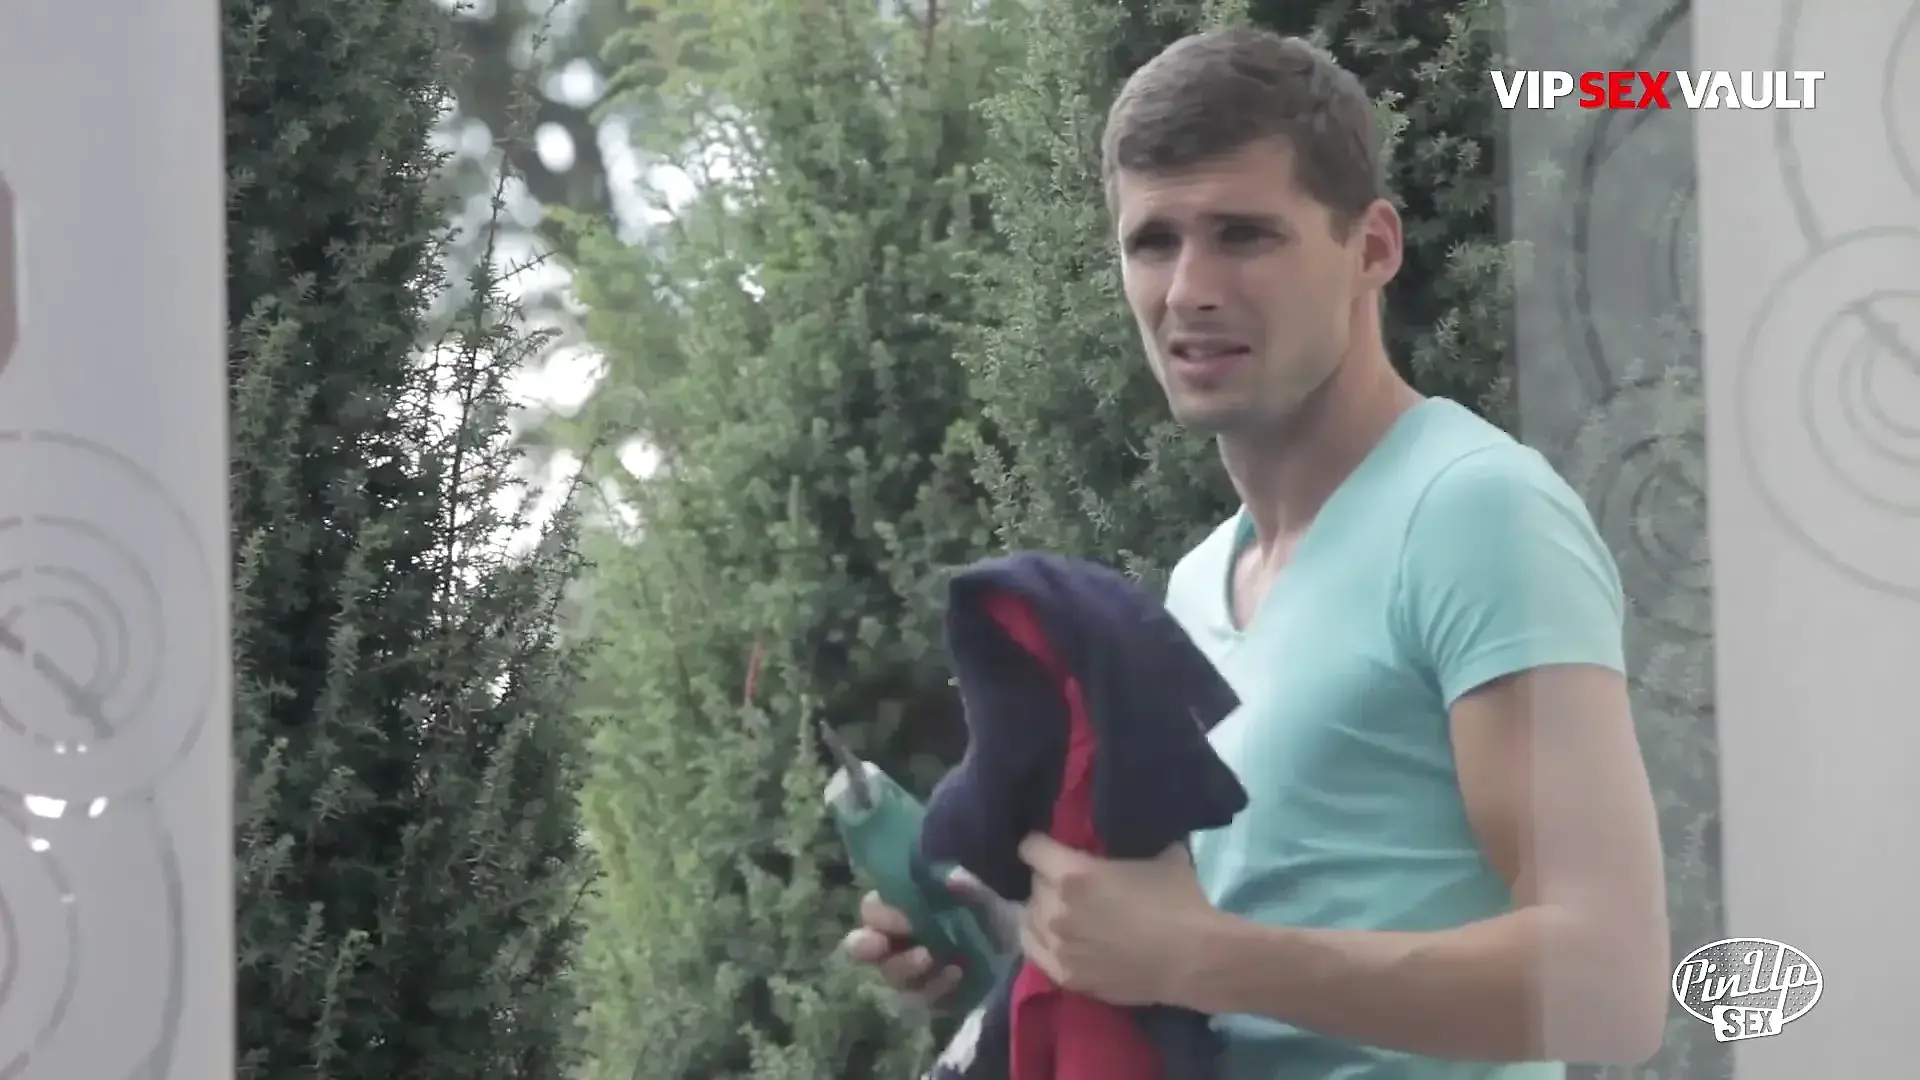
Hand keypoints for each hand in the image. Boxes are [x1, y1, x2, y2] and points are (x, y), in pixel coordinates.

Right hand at [841, 868, 1018, 1010]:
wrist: (1023, 949)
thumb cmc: (993, 914)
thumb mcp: (984, 896)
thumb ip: (967, 886)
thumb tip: (950, 877)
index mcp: (902, 909)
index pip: (872, 910)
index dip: (881, 914)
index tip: (902, 913)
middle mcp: (898, 941)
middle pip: (864, 946)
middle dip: (867, 945)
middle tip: (880, 943)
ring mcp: (913, 972)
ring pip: (892, 975)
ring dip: (905, 966)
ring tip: (928, 956)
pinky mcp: (933, 997)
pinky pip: (925, 998)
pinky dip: (938, 986)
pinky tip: (956, 973)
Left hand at [1017, 833, 1215, 1006]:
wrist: (1196, 960)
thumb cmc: (1180, 903)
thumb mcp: (1161, 856)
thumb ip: (1134, 845)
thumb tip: (1137, 835)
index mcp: (1073, 874)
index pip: (1032, 848)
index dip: (1041, 844)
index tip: (1050, 845)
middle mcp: (1056, 909)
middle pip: (1034, 883)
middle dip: (1048, 878)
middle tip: (1069, 881)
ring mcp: (1058, 946)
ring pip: (1029, 917)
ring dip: (1043, 909)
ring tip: (1062, 910)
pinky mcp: (1066, 976)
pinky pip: (1033, 950)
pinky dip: (1039, 938)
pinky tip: (1052, 935)